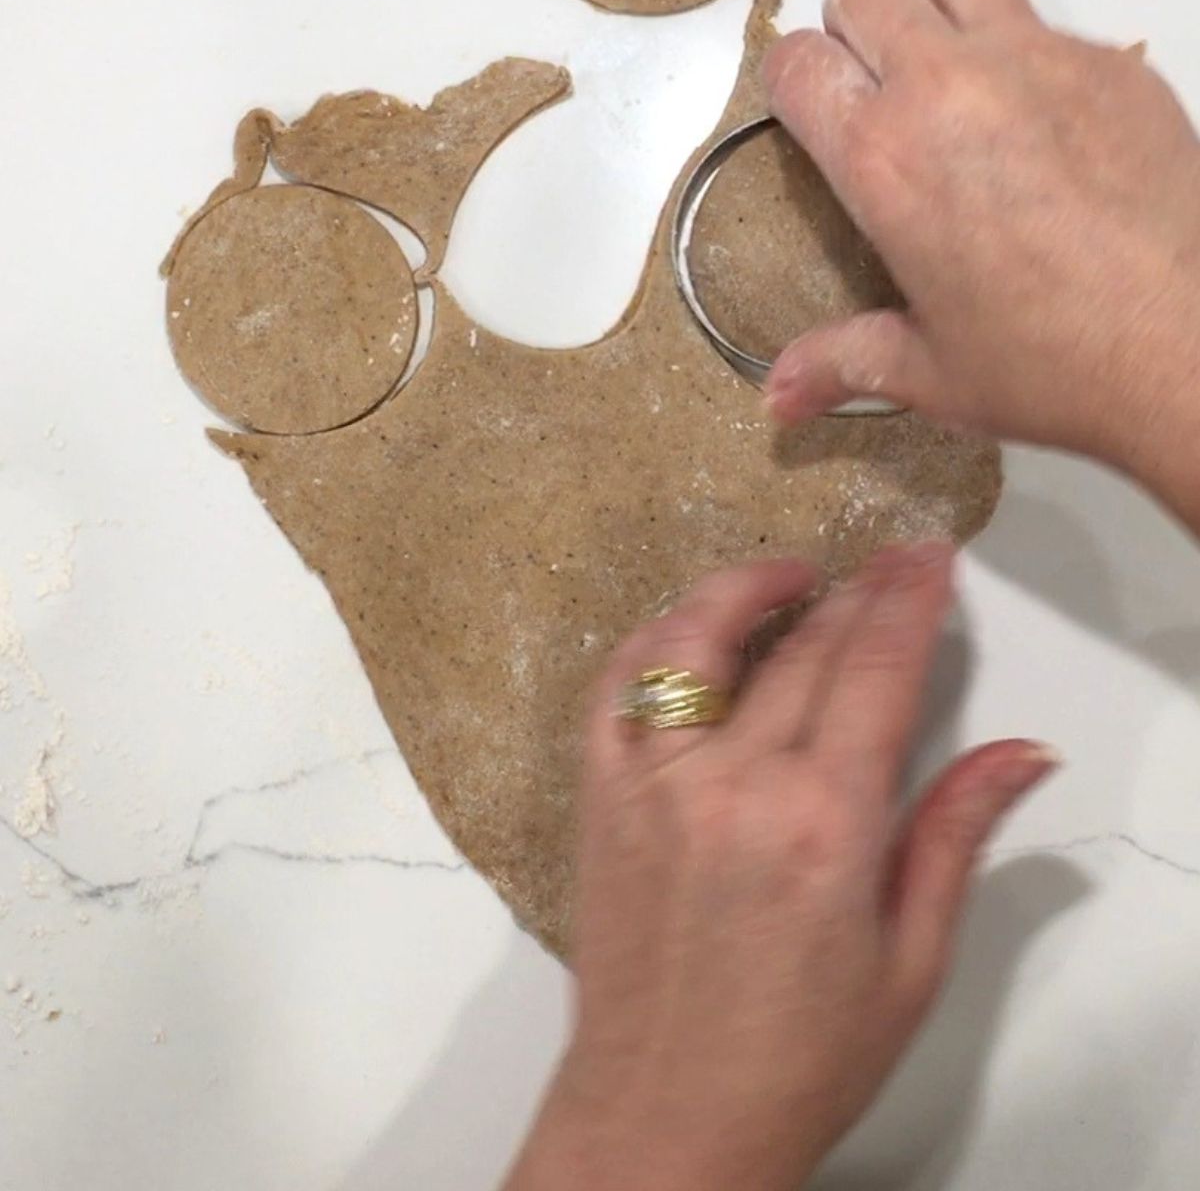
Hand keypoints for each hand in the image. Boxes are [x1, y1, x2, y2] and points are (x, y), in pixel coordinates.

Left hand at [505, 547, 1056, 1190]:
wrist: (666, 1119)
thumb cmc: (795, 1059)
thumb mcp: (909, 960)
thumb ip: (954, 835)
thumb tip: (1019, 753)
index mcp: (820, 826)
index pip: (876, 670)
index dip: (908, 600)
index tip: (928, 558)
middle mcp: (730, 786)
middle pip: (802, 646)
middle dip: (856, 588)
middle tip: (887, 558)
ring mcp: (652, 784)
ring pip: (693, 640)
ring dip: (744, 588)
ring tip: (790, 574)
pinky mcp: (599, 798)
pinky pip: (614, 686)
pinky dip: (652, 639)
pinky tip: (687, 629)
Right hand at [762, 0, 1199, 501]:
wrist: (1190, 350)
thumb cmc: (1059, 362)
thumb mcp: (930, 372)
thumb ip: (840, 362)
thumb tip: (780, 394)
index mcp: (883, 159)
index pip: (797, 62)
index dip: (794, 80)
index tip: (809, 107)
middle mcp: (948, 89)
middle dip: (857, 31)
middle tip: (878, 89)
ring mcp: (1035, 62)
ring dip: (941, 12)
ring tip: (956, 75)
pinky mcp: (1111, 62)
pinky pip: (1050, 21)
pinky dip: (1033, 54)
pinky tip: (1049, 123)